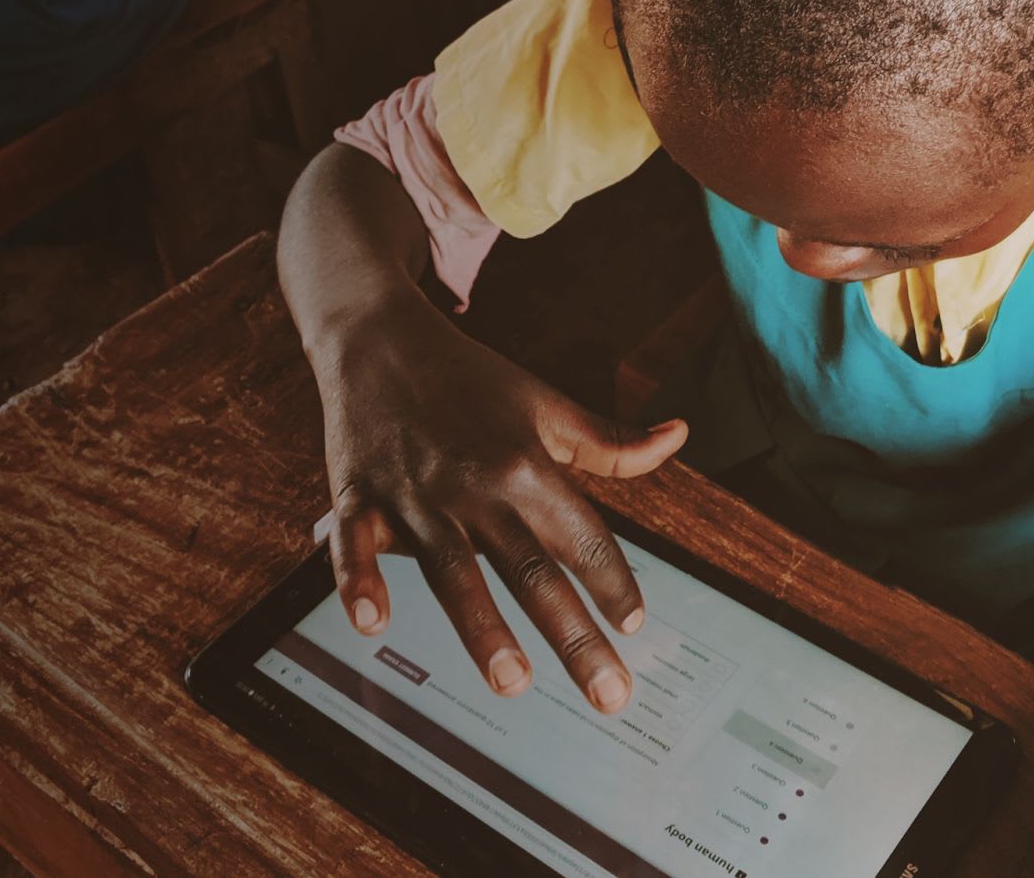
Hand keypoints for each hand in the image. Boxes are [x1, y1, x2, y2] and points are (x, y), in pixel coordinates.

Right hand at [308, 292, 686, 713]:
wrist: (378, 338)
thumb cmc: (469, 380)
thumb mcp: (545, 405)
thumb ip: (610, 443)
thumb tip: (679, 438)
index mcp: (526, 465)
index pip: (581, 535)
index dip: (613, 581)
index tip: (635, 626)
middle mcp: (475, 486)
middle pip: (531, 571)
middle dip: (574, 637)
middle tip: (609, 695)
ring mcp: (415, 496)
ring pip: (454, 571)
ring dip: (483, 629)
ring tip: (514, 683)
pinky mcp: (357, 497)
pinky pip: (355, 545)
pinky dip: (359, 581)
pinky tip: (373, 624)